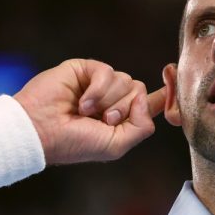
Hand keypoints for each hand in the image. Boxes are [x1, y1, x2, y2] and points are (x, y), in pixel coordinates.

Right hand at [14, 59, 166, 164]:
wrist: (41, 130)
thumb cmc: (74, 143)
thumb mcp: (116, 145)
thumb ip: (141, 126)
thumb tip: (144, 96)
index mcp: (121, 118)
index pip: (150, 101)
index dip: (167, 92)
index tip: (174, 77)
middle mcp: (112, 98)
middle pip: (140, 90)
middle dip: (124, 108)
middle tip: (103, 120)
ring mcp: (98, 83)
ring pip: (126, 81)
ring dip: (108, 101)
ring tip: (86, 113)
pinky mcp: (85, 69)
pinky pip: (108, 72)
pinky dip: (98, 90)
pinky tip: (82, 102)